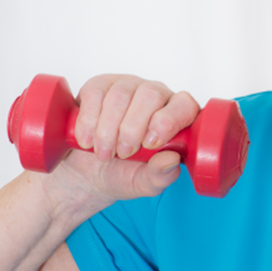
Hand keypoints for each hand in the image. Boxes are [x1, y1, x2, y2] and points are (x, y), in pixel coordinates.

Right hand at [47, 75, 200, 205]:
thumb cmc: (125, 173)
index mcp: (176, 115)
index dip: (168, 121)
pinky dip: (89, 121)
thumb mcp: (145, 183)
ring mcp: (127, 87)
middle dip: (133, 128)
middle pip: (150, 95)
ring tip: (104, 153)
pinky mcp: (99, 87)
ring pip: (121, 95)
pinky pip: (95, 94)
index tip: (150, 144)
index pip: (184, 105)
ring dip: (108, 129)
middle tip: (123, 153)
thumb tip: (172, 159)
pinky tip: (87, 141)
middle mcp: (155, 95)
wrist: (89, 173)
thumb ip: (161, 175)